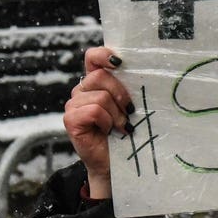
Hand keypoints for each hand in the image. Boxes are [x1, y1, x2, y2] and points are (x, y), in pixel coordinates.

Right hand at [62, 46, 132, 199]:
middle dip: (121, 94)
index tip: (120, 63)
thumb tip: (146, 70)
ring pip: (100, 97)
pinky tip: (109, 131)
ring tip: (120, 126)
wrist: (116, 163)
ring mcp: (73, 105)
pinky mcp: (70, 120)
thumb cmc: (127, 132)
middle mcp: (82, 90)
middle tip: (129, 111)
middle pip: (101, 76)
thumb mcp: (130, 105)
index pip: (93, 57)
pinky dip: (107, 122)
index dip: (104, 55)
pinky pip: (94, 111)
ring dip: (116, 114)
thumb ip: (129, 86)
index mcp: (96, 82)